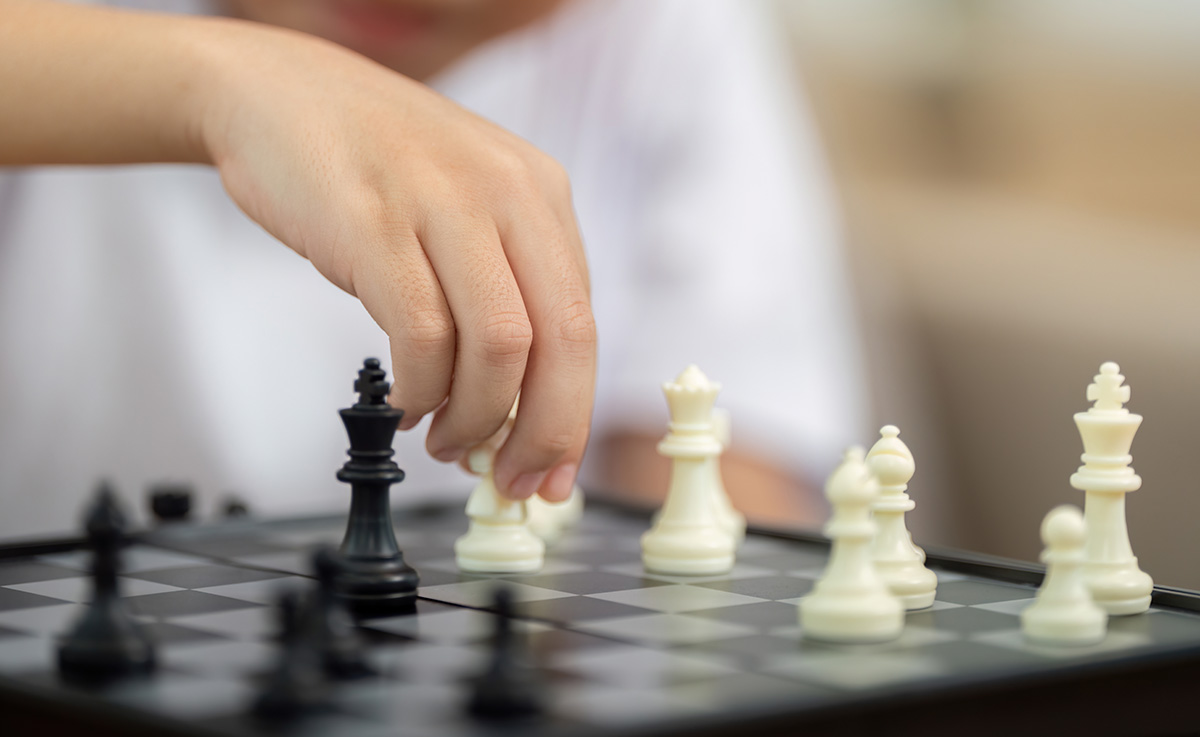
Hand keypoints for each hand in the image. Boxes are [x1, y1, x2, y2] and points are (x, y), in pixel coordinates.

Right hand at [198, 21, 593, 500]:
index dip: (573, 414)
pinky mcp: (375, 224)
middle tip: (513, 481)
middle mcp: (507, 195)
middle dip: (543, 432)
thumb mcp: (466, 209)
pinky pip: (421, 336)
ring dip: (474, 418)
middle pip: (559, 343)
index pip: (582, 326)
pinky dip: (420, 391)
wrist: (278, 93)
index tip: (554, 470)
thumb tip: (521, 407)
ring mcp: (442, 204)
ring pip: (498, 348)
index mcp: (540, 195)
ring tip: (445, 441)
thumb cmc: (373, 167)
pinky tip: (406, 405)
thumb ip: (501, 291)